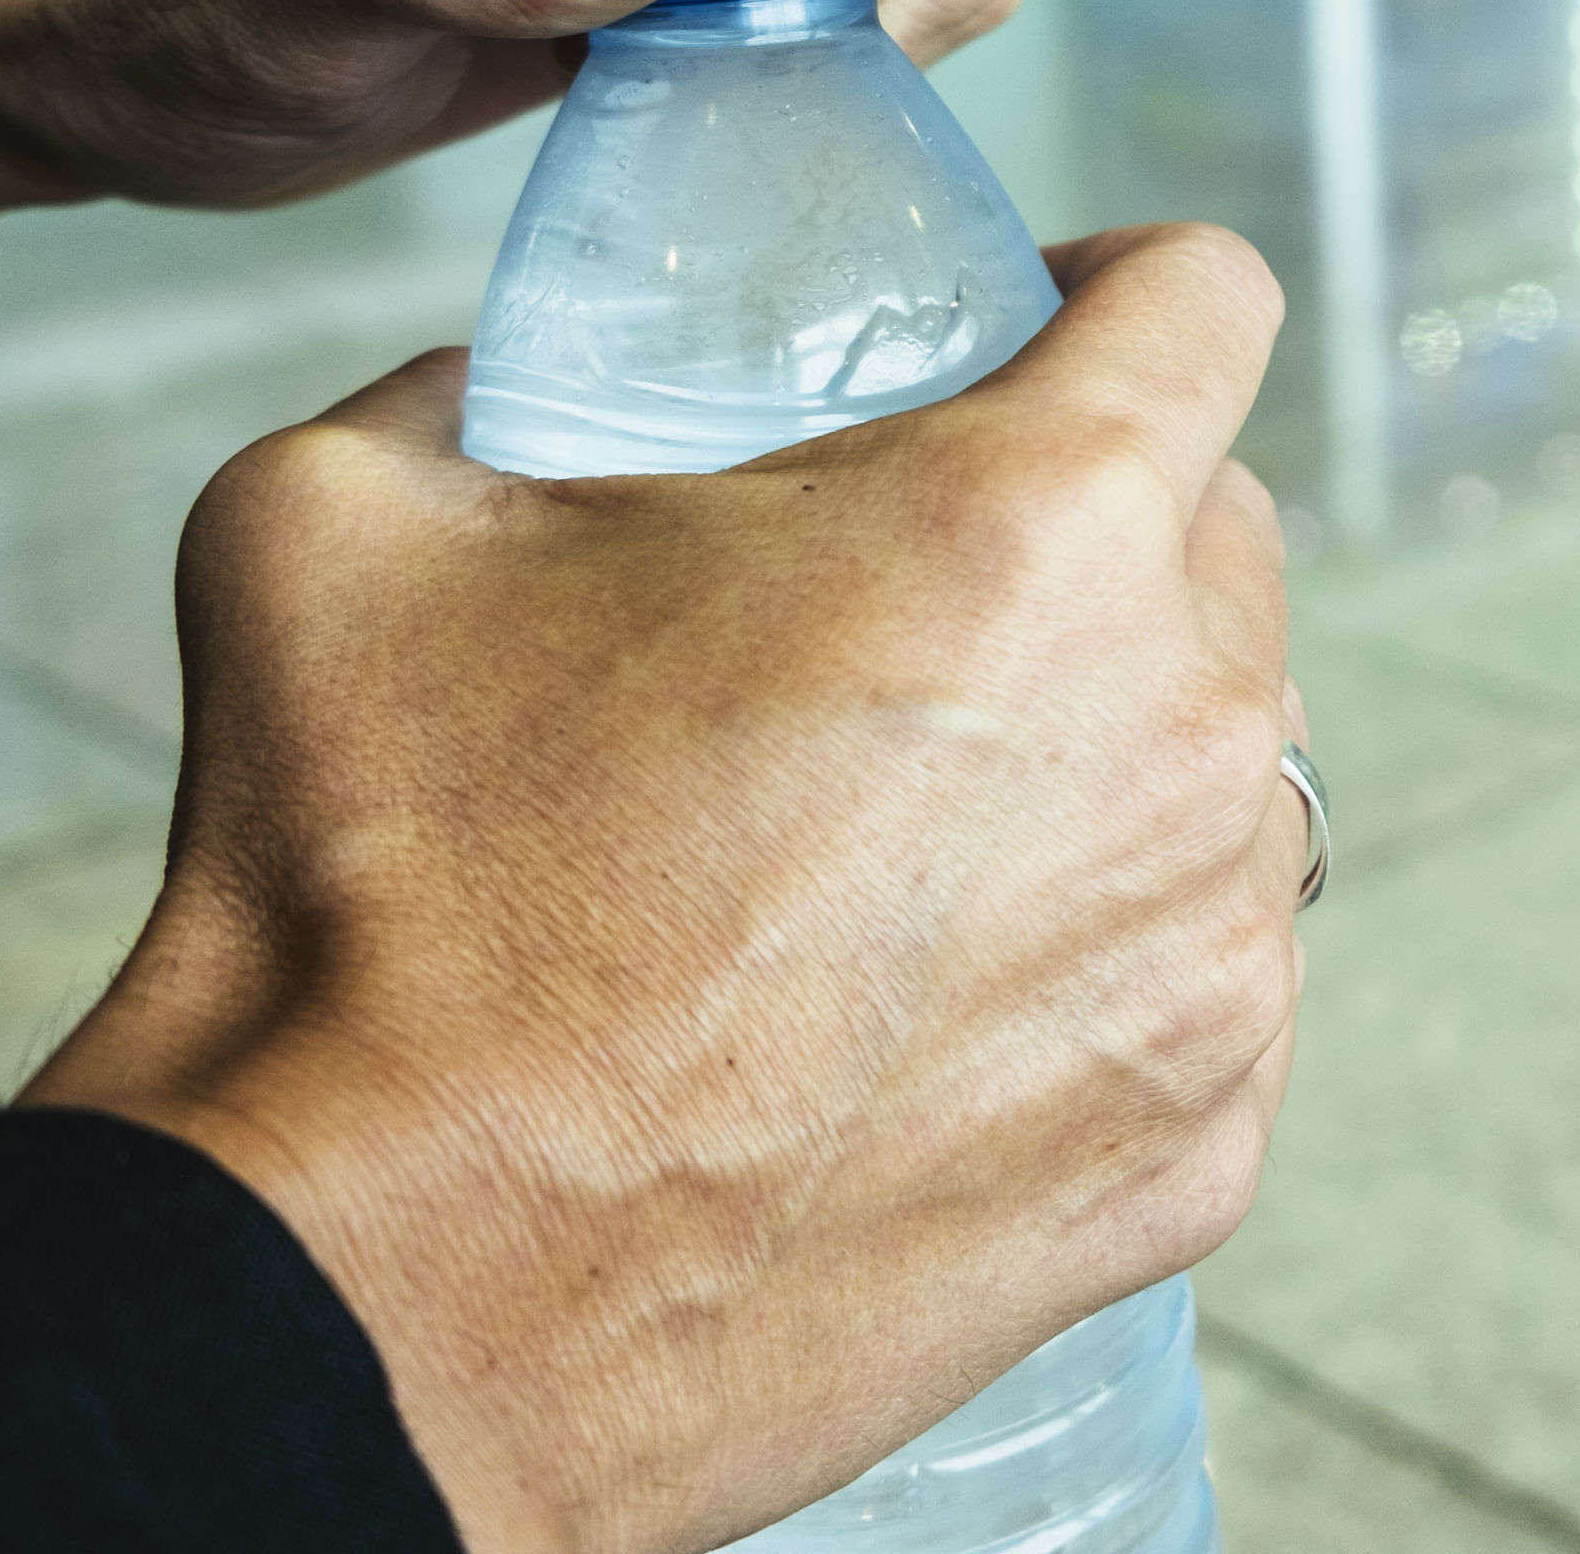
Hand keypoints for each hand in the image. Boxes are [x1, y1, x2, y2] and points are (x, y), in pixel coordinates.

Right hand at [23, 224, 1307, 1553]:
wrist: (369, 1297)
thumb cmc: (367, 908)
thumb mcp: (343, 528)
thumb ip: (456, 395)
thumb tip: (485, 384)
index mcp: (1033, 529)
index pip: (1207, 296)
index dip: (1118, 283)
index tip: (1041, 329)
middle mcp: (1182, 731)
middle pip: (1228, 540)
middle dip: (1098, 529)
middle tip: (912, 600)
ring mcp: (1214, 962)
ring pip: (1236, 770)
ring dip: (1110, 752)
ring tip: (909, 823)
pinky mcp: (1202, 1152)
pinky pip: (1205, 981)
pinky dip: (1104, 961)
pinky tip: (927, 998)